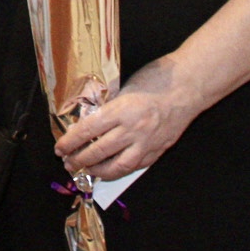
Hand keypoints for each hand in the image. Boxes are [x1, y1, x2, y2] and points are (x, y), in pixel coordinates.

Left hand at [53, 59, 198, 179]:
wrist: (189, 86)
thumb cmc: (157, 79)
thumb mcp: (126, 86)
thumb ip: (110, 105)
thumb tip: (91, 120)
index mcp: (121, 109)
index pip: (88, 130)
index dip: (70, 142)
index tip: (60, 147)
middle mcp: (133, 129)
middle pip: (99, 151)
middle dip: (79, 159)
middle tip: (68, 162)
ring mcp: (147, 143)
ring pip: (117, 166)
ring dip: (98, 171)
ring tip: (86, 170)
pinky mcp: (158, 150)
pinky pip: (135, 166)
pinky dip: (120, 170)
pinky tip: (111, 169)